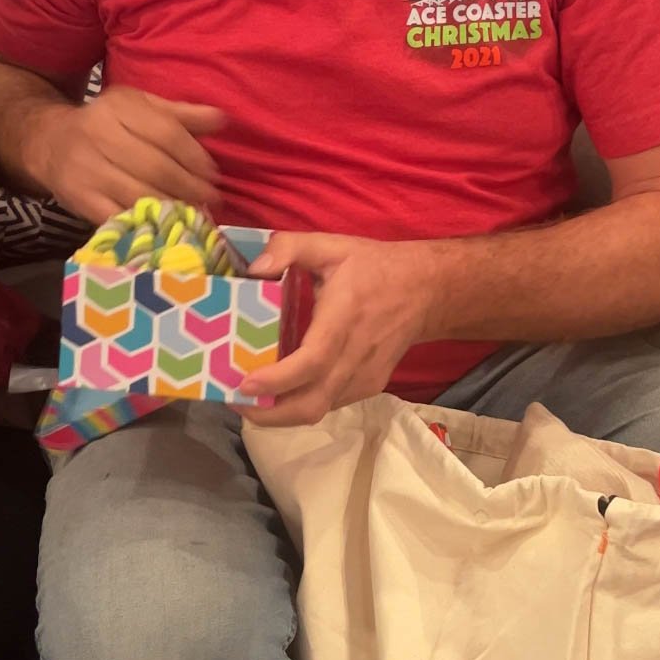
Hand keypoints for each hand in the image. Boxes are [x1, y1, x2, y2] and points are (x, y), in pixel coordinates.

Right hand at [32, 86, 224, 224]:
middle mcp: (99, 135)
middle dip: (189, 187)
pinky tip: (164, 226)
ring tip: (194, 214)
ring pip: (139, 194)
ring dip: (173, 208)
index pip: (166, 133)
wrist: (49, 141)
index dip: (195, 156)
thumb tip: (221, 119)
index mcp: (119, 108)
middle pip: (155, 167)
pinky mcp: (79, 198)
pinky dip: (145, 224)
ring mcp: (87, 169)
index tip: (213, 173)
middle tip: (211, 198)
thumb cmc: (106, 123)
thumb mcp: (140, 107)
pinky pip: (118, 215)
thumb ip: (180, 114)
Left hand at [236, 233, 434, 426]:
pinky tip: (280, 392)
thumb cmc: (373, 267)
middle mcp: (355, 355)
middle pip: (311, 403)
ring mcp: (364, 377)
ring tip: (248, 400)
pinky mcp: (368, 386)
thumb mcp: (331, 245)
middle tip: (234, 401)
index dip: (278, 379)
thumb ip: (288, 247)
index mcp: (344, 318)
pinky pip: (329, 404)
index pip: (312, 361)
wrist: (425, 290)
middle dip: (268, 413)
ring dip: (280, 414)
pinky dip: (300, 405)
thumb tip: (254, 269)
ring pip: (318, 410)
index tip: (245, 384)